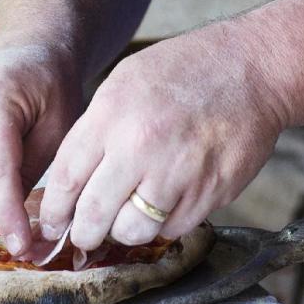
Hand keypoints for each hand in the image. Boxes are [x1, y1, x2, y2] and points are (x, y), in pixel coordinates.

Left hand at [38, 16, 288, 251]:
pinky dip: (164, 224)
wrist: (251, 67)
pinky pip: (172, 229)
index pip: (66, 178)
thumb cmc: (185, 69)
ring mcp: (177, 173)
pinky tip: (167, 202)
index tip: (52, 223)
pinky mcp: (209, 193)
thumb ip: (97, 128)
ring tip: (129, 216)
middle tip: (84, 236)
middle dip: (83, 234)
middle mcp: (141, 147)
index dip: (54, 210)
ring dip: (125, 231)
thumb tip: (72, 180)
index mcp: (112, 114)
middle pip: (93, 215)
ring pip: (132, 232)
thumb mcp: (126, 81)